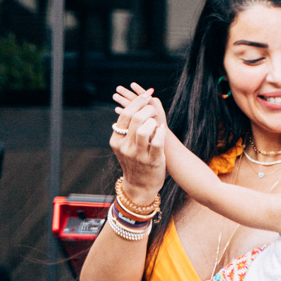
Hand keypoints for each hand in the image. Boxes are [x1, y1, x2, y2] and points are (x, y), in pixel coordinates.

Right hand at [110, 83, 167, 203]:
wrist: (139, 186)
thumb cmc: (135, 162)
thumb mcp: (125, 146)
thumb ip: (127, 130)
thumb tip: (135, 106)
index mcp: (116, 140)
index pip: (125, 115)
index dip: (137, 101)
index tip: (147, 93)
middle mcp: (125, 147)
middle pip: (135, 118)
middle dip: (148, 108)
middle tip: (154, 108)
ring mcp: (138, 155)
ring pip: (145, 129)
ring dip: (154, 120)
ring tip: (157, 121)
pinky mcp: (152, 161)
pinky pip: (158, 141)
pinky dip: (162, 132)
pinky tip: (163, 129)